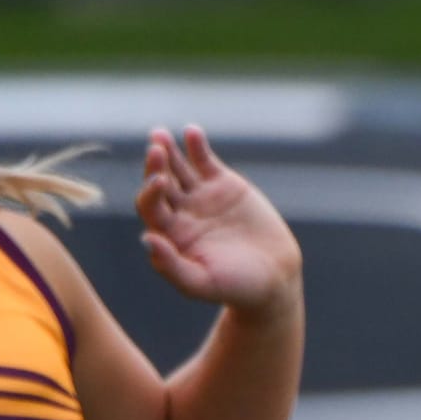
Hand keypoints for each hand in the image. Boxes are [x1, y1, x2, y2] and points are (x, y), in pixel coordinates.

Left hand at [135, 129, 300, 317]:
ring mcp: (200, 196)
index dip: (150, 192)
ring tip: (160, 135)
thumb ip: (170, 265)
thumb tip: (145, 238)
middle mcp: (179, 212)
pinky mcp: (222, 184)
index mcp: (169, 234)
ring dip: (167, 150)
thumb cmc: (236, 287)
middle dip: (155, 165)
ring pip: (177, 167)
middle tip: (156, 149)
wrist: (275, 277)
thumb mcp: (202, 283)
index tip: (159, 181)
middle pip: (159, 182)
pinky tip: (191, 132)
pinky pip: (204, 160)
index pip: (150, 207)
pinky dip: (197, 145)